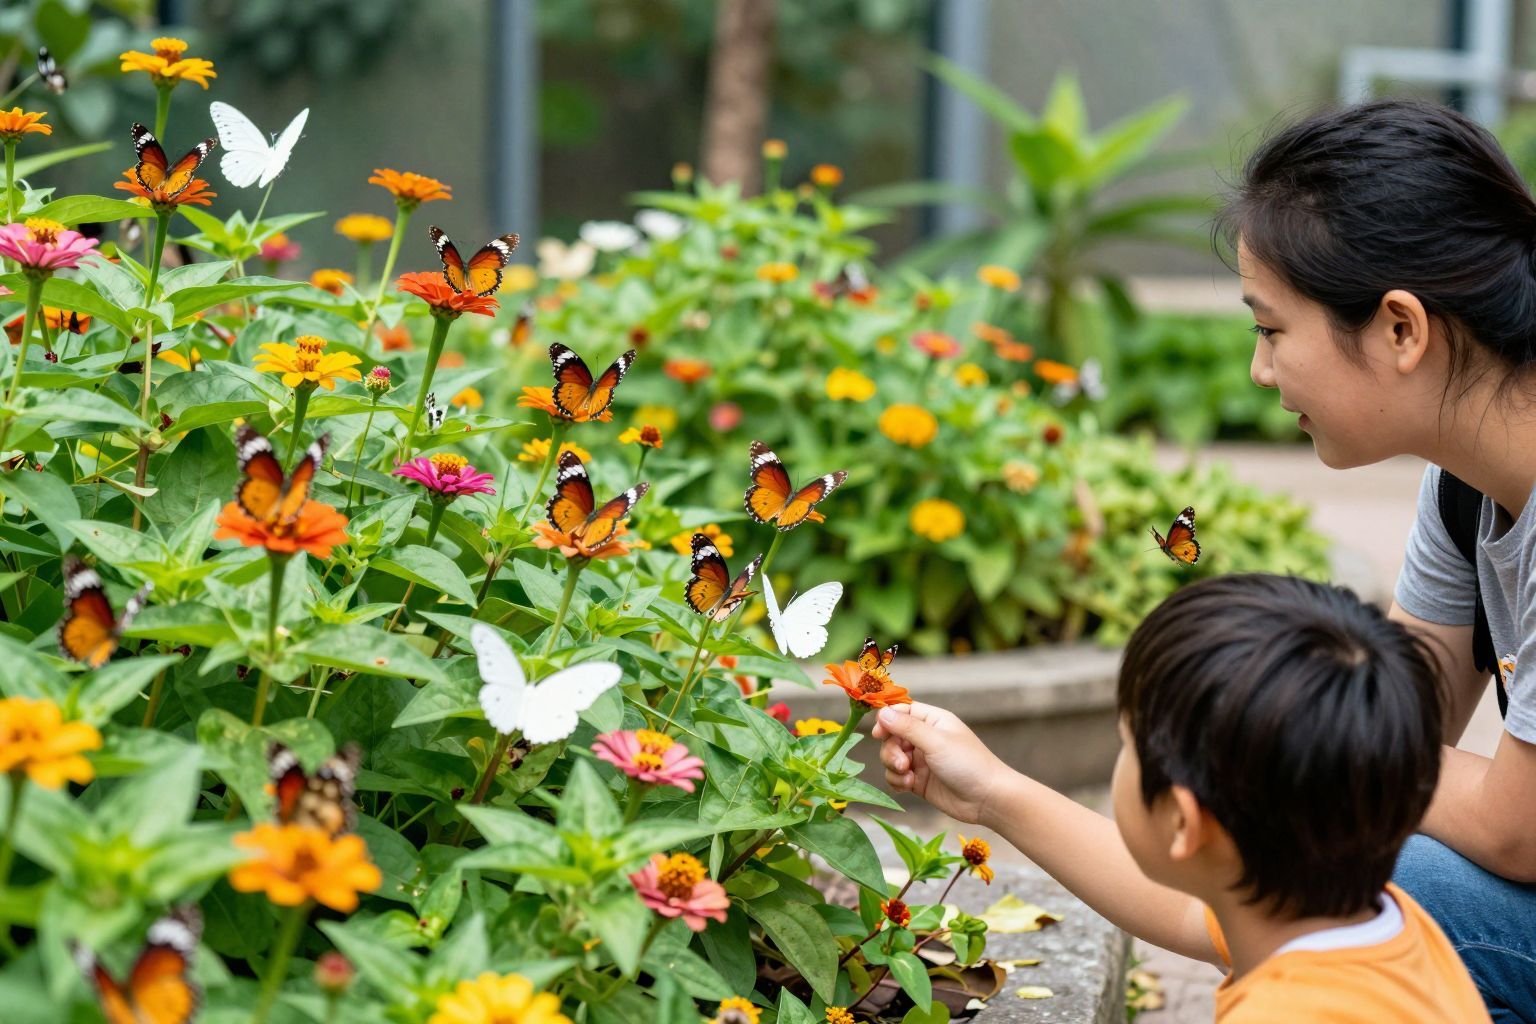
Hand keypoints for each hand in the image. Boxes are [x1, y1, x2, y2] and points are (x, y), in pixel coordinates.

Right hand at [872, 702, 1010, 824]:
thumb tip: (882, 712)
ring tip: (907, 776)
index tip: (878, 733)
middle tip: (902, 763)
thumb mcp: (936, 741)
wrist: (987, 799)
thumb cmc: (968, 764)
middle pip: (892, 736)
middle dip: (891, 750)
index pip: (902, 711)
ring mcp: (922, 760)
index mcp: (933, 721)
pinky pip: (896, 776)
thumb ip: (907, 727)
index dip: (887, 720)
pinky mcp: (919, 781)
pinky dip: (897, 781)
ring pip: (891, 757)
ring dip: (893, 767)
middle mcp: (926, 738)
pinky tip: (909, 786)